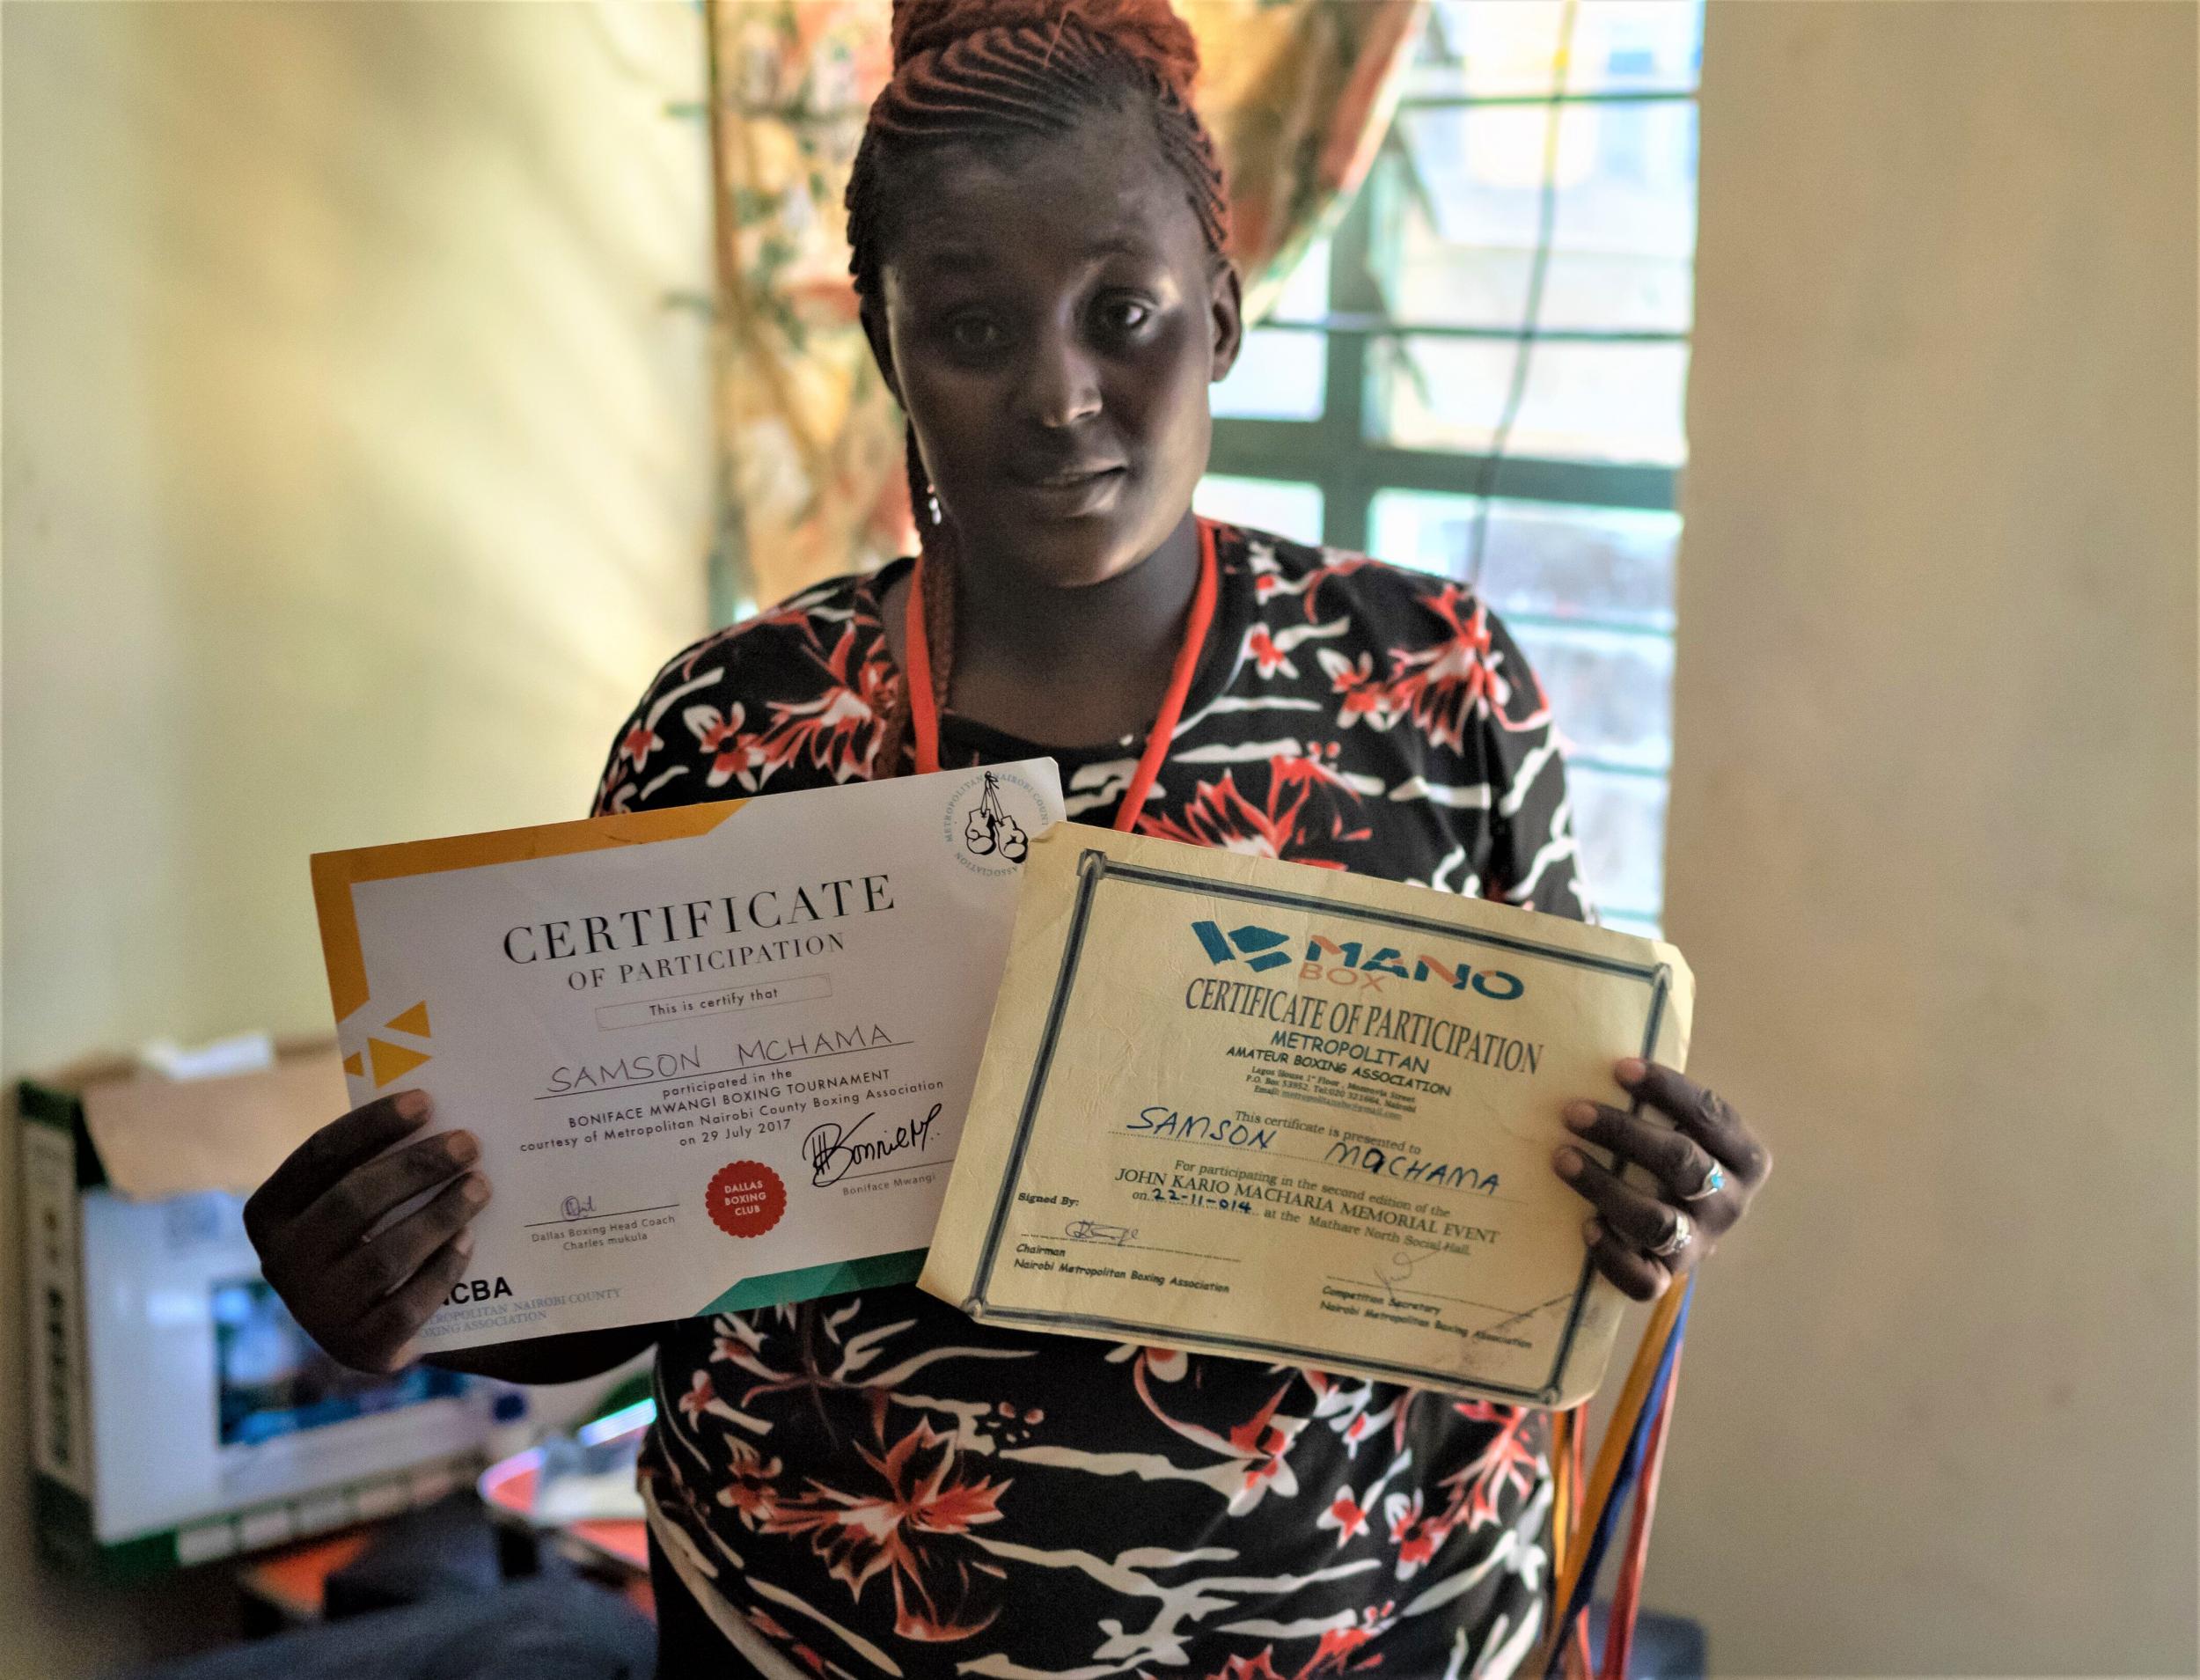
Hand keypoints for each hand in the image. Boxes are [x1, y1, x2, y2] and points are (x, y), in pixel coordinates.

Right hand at [241, 1091, 489, 1372]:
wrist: (380, 1326)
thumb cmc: (371, 1237)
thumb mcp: (356, 1200)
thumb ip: (375, 1164)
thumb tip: (438, 1118)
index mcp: (269, 1213)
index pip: (320, 1155)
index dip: (373, 1125)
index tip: (426, 1101)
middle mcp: (281, 1264)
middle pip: (354, 1202)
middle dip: (417, 1167)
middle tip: (469, 1143)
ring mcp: (317, 1312)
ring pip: (384, 1256)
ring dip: (440, 1214)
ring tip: (482, 1186)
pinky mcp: (359, 1349)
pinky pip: (407, 1306)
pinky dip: (442, 1271)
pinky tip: (469, 1241)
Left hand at [1551, 1059, 1770, 1300]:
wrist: (1683, 1228)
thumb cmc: (1671, 1159)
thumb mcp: (1683, 1129)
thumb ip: (1661, 1106)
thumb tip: (1600, 1062)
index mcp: (1745, 1157)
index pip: (1711, 1115)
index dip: (1667, 1090)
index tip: (1619, 1068)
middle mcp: (1730, 1202)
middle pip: (1681, 1164)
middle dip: (1623, 1133)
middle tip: (1572, 1112)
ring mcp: (1701, 1243)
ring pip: (1658, 1221)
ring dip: (1605, 1187)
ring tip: (1561, 1158)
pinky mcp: (1669, 1276)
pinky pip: (1643, 1279)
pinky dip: (1612, 1254)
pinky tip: (1585, 1225)